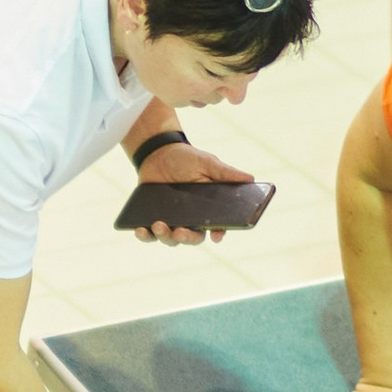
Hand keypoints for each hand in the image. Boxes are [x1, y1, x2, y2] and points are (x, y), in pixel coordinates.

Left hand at [129, 138, 253, 246]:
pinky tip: (141, 230)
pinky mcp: (151, 219)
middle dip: (187, 238)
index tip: (216, 236)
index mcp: (207, 210)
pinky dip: (145, 236)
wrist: (158, 153)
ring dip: (165, 236)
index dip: (218, 233)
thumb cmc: (187, 159)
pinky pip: (149, 235)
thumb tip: (251, 178)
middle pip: (192, 237)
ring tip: (158, 225)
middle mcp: (190, 219)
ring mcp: (171, 221)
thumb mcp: (207, 163)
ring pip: (170, 239)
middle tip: (180, 231)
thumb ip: (226, 173)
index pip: (216, 227)